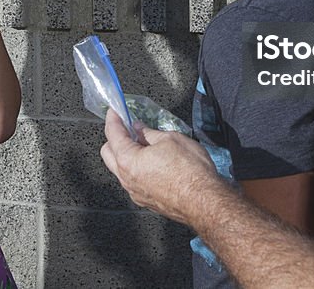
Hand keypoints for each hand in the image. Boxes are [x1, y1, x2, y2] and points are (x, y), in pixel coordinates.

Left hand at [100, 109, 220, 225]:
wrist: (204, 201)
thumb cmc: (191, 172)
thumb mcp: (171, 139)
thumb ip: (149, 133)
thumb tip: (139, 129)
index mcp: (128, 160)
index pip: (112, 133)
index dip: (113, 118)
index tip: (115, 111)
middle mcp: (127, 179)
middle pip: (108, 153)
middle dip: (114, 137)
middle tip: (127, 127)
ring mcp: (136, 192)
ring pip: (121, 169)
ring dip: (126, 154)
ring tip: (144, 144)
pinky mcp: (147, 201)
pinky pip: (133, 181)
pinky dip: (137, 169)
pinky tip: (152, 162)